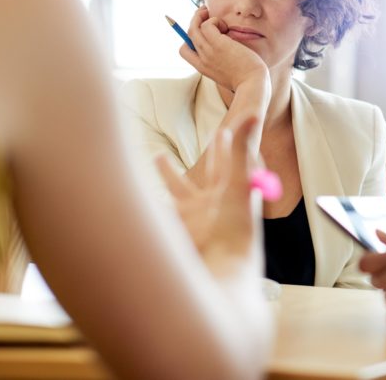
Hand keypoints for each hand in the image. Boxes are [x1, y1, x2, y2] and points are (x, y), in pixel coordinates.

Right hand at [156, 115, 262, 268]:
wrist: (222, 273)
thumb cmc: (236, 230)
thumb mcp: (238, 182)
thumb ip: (240, 149)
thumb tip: (253, 114)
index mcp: (226, 192)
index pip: (223, 164)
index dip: (222, 147)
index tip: (221, 131)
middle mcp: (206, 206)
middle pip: (189, 181)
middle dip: (174, 169)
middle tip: (160, 154)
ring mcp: (189, 220)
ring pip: (172, 196)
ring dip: (162, 181)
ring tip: (152, 161)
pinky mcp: (174, 233)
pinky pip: (160, 217)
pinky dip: (148, 211)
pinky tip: (132, 203)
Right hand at [180, 6, 267, 92]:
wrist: (252, 84)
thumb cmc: (246, 79)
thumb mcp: (228, 72)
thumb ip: (221, 61)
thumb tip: (226, 46)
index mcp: (202, 67)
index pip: (184, 51)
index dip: (189, 39)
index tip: (201, 32)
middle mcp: (202, 59)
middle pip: (188, 34)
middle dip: (195, 20)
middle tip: (204, 12)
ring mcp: (208, 52)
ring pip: (195, 27)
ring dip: (203, 16)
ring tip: (217, 19)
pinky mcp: (218, 44)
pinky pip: (208, 25)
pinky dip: (215, 21)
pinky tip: (226, 27)